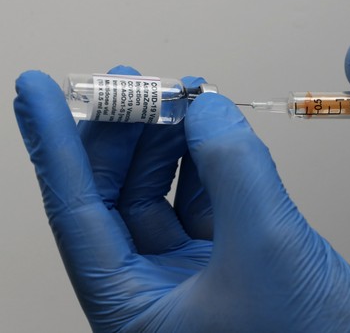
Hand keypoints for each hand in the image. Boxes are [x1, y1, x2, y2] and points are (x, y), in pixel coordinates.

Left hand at [14, 66, 349, 331]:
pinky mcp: (230, 263)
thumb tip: (207, 110)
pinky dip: (206, 163)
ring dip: (167, 143)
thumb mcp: (267, 247)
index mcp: (133, 311)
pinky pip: (202, 200)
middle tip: (130, 83)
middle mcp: (153, 295)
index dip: (55, 144)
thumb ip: (234, 168)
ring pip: (160, 195)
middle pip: (115, 199)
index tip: (37, 91)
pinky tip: (210, 134)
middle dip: (122, 136)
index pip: (76, 213)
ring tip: (177, 98)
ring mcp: (191, 277)